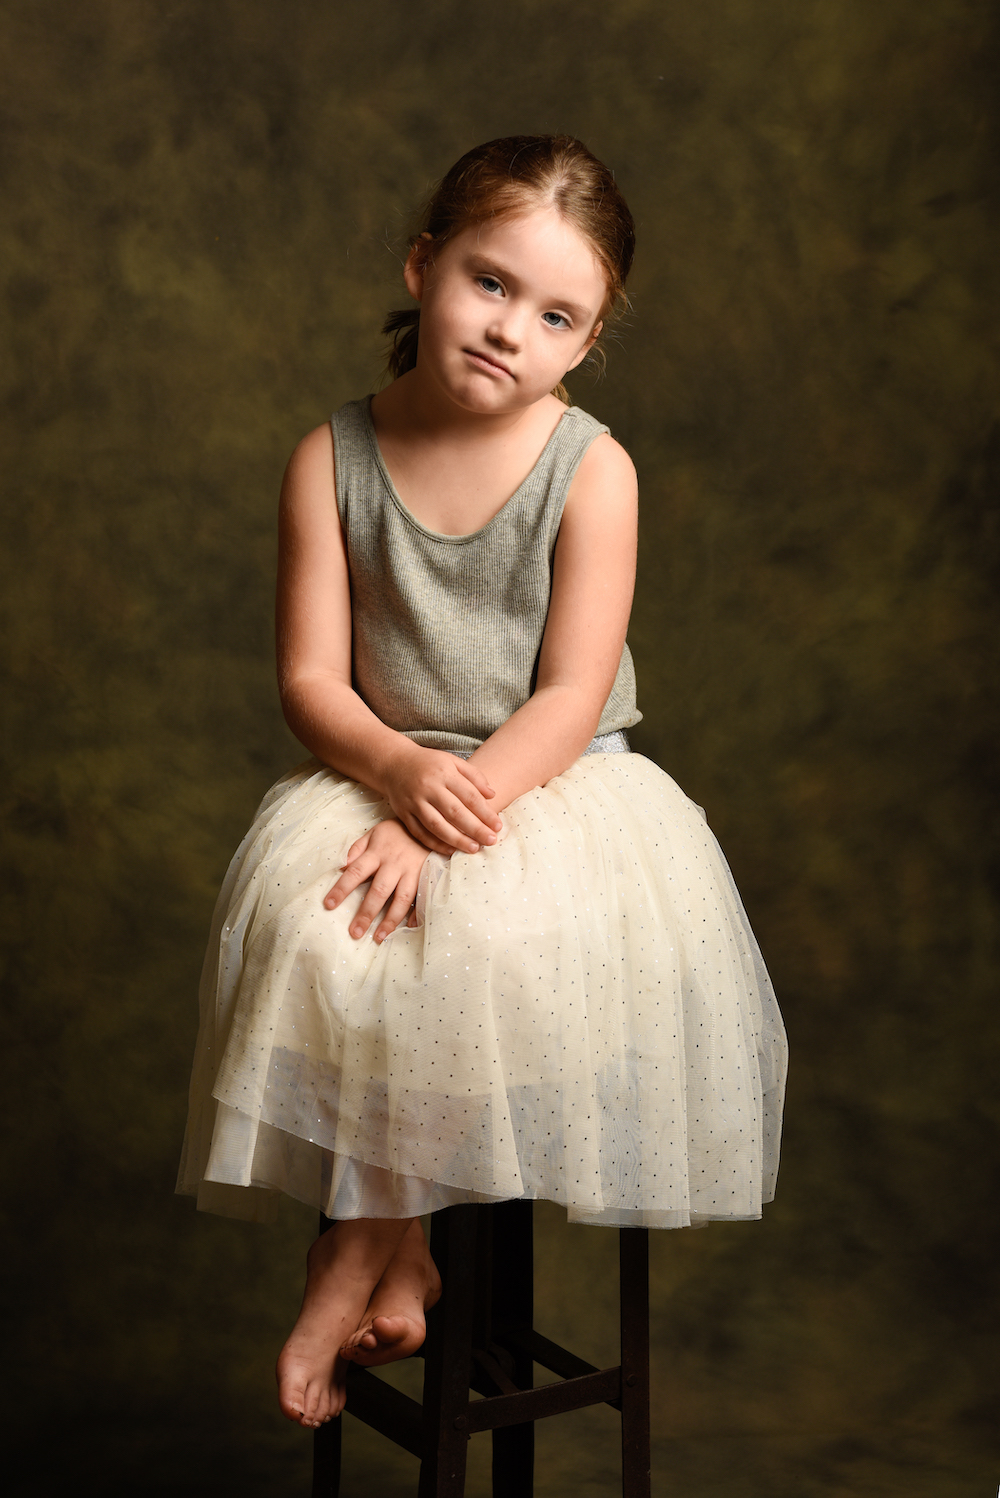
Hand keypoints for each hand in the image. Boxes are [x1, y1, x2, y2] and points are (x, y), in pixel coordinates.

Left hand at [323, 819, 430, 942]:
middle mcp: (394, 864)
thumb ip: (357, 849)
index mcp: (378, 853)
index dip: (342, 888)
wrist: (432, 825)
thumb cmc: (398, 832)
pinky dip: (417, 914)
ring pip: (401, 899)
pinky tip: (408, 927)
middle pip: (379, 891)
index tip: (329, 904)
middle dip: (366, 913)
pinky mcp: (428, 877)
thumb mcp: (375, 833)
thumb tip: (341, 866)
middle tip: (355, 932)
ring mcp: (413, 872)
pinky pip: (422, 898)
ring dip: (390, 920)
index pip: (355, 872)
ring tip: (378, 937)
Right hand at [382, 743, 501, 854]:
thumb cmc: (428, 763)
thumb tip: (492, 795)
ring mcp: (414, 801)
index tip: (498, 826)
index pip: (469, 796)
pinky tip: (450, 850)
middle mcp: (428, 787)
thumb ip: (474, 776)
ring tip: (473, 848)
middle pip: (455, 812)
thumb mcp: (452, 761)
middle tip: (491, 841)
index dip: (485, 812)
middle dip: (475, 829)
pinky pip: (419, 832)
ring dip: (456, 839)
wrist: (393, 763)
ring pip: (437, 825)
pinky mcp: (403, 813)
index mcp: (444, 773)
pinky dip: (434, 843)